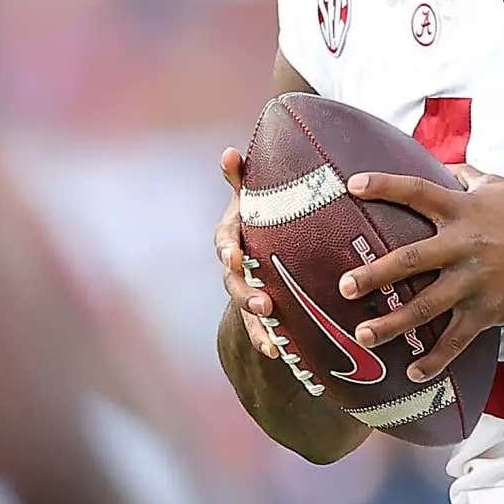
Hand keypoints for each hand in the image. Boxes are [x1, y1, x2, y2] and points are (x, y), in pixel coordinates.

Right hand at [214, 147, 280, 359]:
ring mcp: (247, 290)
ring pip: (246, 309)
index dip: (227, 249)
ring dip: (257, 322)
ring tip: (273, 335)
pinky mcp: (261, 311)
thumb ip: (241, 179)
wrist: (266, 249)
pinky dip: (266, 340)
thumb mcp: (254, 196)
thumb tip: (230, 152)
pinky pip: (260, 328)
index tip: (234, 255)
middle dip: (247, 294)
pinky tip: (278, 352)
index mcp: (233, 236)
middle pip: (234, 282)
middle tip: (265, 302)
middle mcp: (236, 267)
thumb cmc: (261, 215)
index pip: (224, 241)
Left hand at [334, 165, 503, 381]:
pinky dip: (435, 359)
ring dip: (393, 323)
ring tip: (364, 336)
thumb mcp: (500, 186)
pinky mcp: (488, 311)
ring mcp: (474, 282)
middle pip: (410, 260)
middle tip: (344, 287)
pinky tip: (414, 373)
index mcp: (462, 211)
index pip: (417, 192)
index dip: (384, 186)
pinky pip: (456, 340)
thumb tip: (447, 165)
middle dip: (374, 274)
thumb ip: (468, 177)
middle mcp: (463, 246)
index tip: (352, 185)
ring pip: (426, 306)